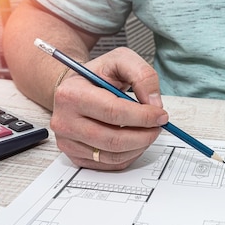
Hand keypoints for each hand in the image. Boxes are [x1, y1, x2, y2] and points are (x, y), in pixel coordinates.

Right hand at [50, 47, 168, 169]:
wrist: (77, 89)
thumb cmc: (98, 75)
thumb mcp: (121, 60)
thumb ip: (142, 75)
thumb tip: (154, 104)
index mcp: (71, 94)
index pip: (113, 113)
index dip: (142, 117)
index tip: (161, 115)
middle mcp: (64, 121)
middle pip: (113, 139)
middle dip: (144, 135)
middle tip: (158, 126)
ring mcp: (67, 142)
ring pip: (113, 156)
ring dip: (139, 146)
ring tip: (148, 132)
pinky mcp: (74, 156)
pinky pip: (109, 164)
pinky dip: (129, 155)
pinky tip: (134, 141)